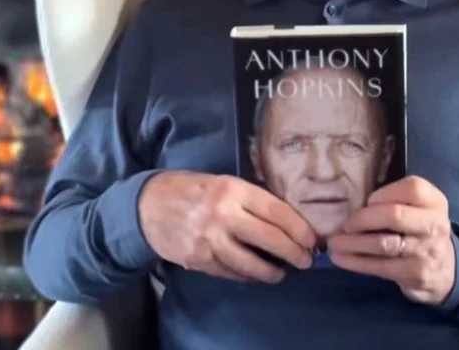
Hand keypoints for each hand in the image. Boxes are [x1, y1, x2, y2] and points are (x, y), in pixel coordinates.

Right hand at [138, 171, 315, 282]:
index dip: (298, 228)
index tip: (311, 239)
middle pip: (269, 238)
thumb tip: (285, 220)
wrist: (148, 205)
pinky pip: (231, 272)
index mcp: (233, 189)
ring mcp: (210, 240)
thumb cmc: (192, 190)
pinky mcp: (199, 260)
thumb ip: (250, 199)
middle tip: (305, 261)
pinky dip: (246, 276)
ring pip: (251, 263)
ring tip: (281, 274)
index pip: (276, 211)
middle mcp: (224, 214)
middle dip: (293, 252)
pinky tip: (255, 275)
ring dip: (271, 272)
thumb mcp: (223, 182)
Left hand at [327, 175, 455, 305]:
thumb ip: (396, 201)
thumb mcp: (419, 210)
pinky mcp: (416, 274)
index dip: (383, 194)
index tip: (366, 201)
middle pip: (395, 215)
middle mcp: (435, 224)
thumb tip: (354, 202)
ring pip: (384, 244)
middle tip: (343, 224)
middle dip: (363, 219)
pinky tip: (340, 258)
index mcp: (434, 202)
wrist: (446, 270)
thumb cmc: (420, 231)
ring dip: (353, 243)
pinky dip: (356, 262)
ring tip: (333, 243)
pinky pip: (381, 266)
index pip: (412, 188)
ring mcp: (426, 251)